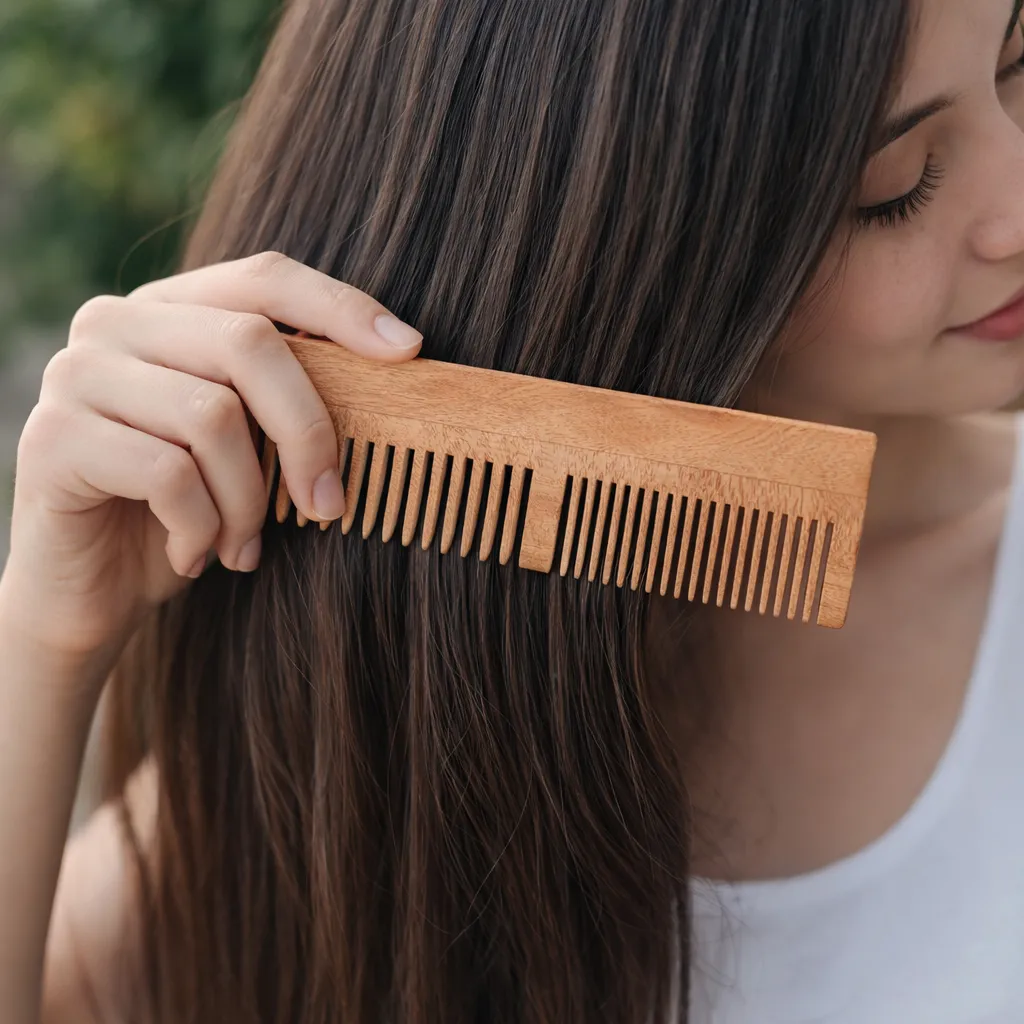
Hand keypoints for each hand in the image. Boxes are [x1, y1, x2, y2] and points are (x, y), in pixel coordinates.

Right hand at [1, 251, 421, 661]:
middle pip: (248, 342)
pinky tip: (195, 556)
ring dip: (248, 501)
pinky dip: (201, 529)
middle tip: (329, 503)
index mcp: (170, 311)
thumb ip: (286, 400)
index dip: (340, 307)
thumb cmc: (186, 510)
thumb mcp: (246, 448)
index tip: (409, 350)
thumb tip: (396, 367)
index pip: (264, 277)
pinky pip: (168, 476)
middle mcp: (115, 323)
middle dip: (308, 431)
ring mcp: (75, 375)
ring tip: (244, 544)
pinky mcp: (51, 438)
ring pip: (212, 418)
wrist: (91, 590)